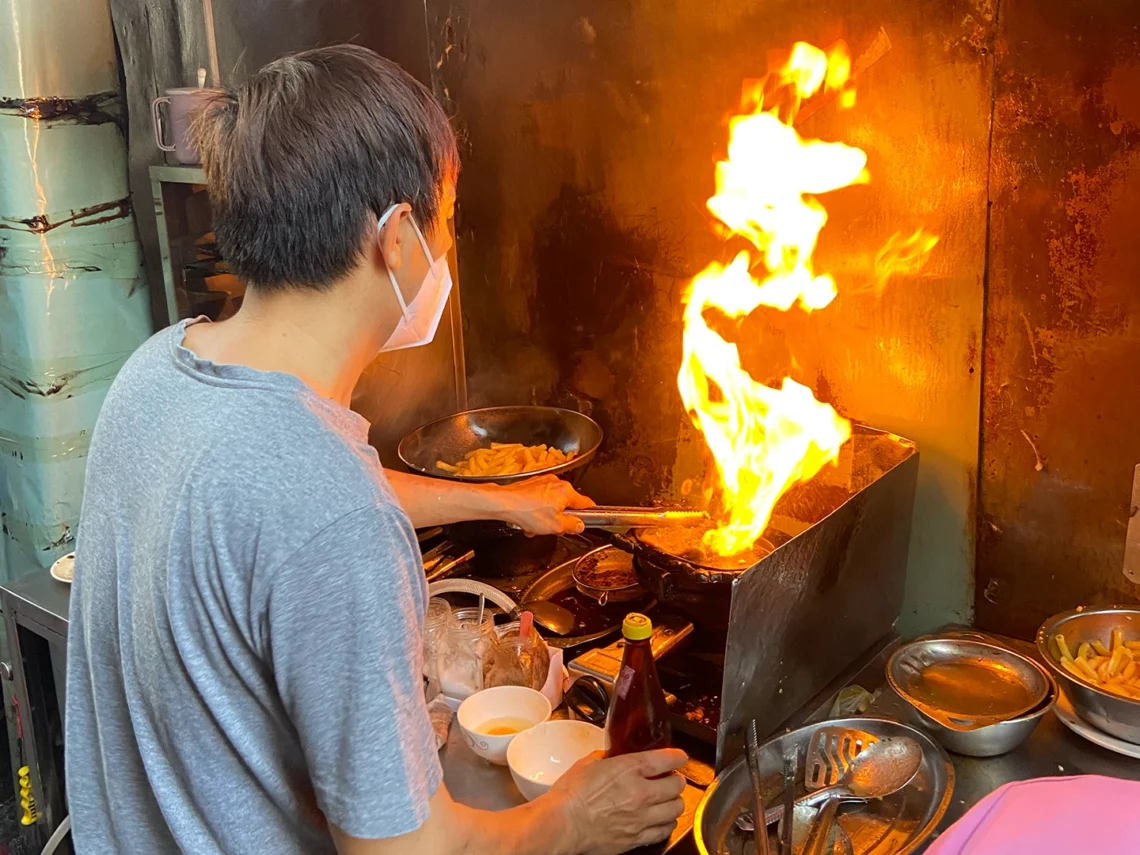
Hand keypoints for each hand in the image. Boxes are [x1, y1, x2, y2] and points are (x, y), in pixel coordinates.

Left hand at [492, 475, 594, 535]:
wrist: (503, 503)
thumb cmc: (528, 512)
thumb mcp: (556, 526)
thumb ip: (572, 526)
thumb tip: (579, 525)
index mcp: (566, 491)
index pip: (585, 503)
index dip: (589, 513)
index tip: (591, 518)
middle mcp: (556, 483)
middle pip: (566, 504)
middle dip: (560, 518)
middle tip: (553, 529)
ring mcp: (542, 482)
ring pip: (551, 504)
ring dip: (546, 517)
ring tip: (535, 527)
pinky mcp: (530, 485)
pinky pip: (539, 500)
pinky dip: (535, 511)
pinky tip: (527, 520)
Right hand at [549, 749, 686, 854]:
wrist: (562, 825)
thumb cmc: (570, 794)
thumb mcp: (587, 763)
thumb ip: (606, 757)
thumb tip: (612, 755)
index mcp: (629, 769)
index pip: (667, 760)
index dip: (677, 757)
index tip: (679, 757)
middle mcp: (641, 793)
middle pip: (677, 786)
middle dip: (677, 781)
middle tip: (671, 780)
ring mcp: (641, 818)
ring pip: (676, 809)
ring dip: (674, 803)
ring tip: (667, 800)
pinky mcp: (637, 838)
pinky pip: (664, 831)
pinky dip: (666, 823)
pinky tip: (660, 820)